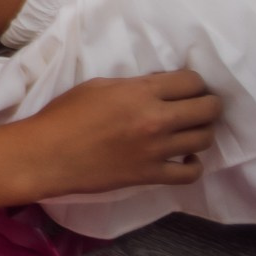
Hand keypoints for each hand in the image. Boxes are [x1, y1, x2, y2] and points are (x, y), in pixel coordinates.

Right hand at [25, 71, 219, 197]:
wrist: (47, 154)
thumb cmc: (63, 115)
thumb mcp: (96, 87)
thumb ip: (132, 86)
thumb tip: (156, 89)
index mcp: (140, 92)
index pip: (191, 82)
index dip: (194, 83)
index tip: (187, 87)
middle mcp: (156, 119)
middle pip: (208, 109)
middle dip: (208, 104)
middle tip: (198, 106)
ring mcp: (157, 150)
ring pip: (205, 139)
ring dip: (202, 132)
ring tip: (189, 130)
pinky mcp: (152, 174)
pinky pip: (191, 173)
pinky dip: (194, 165)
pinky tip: (186, 158)